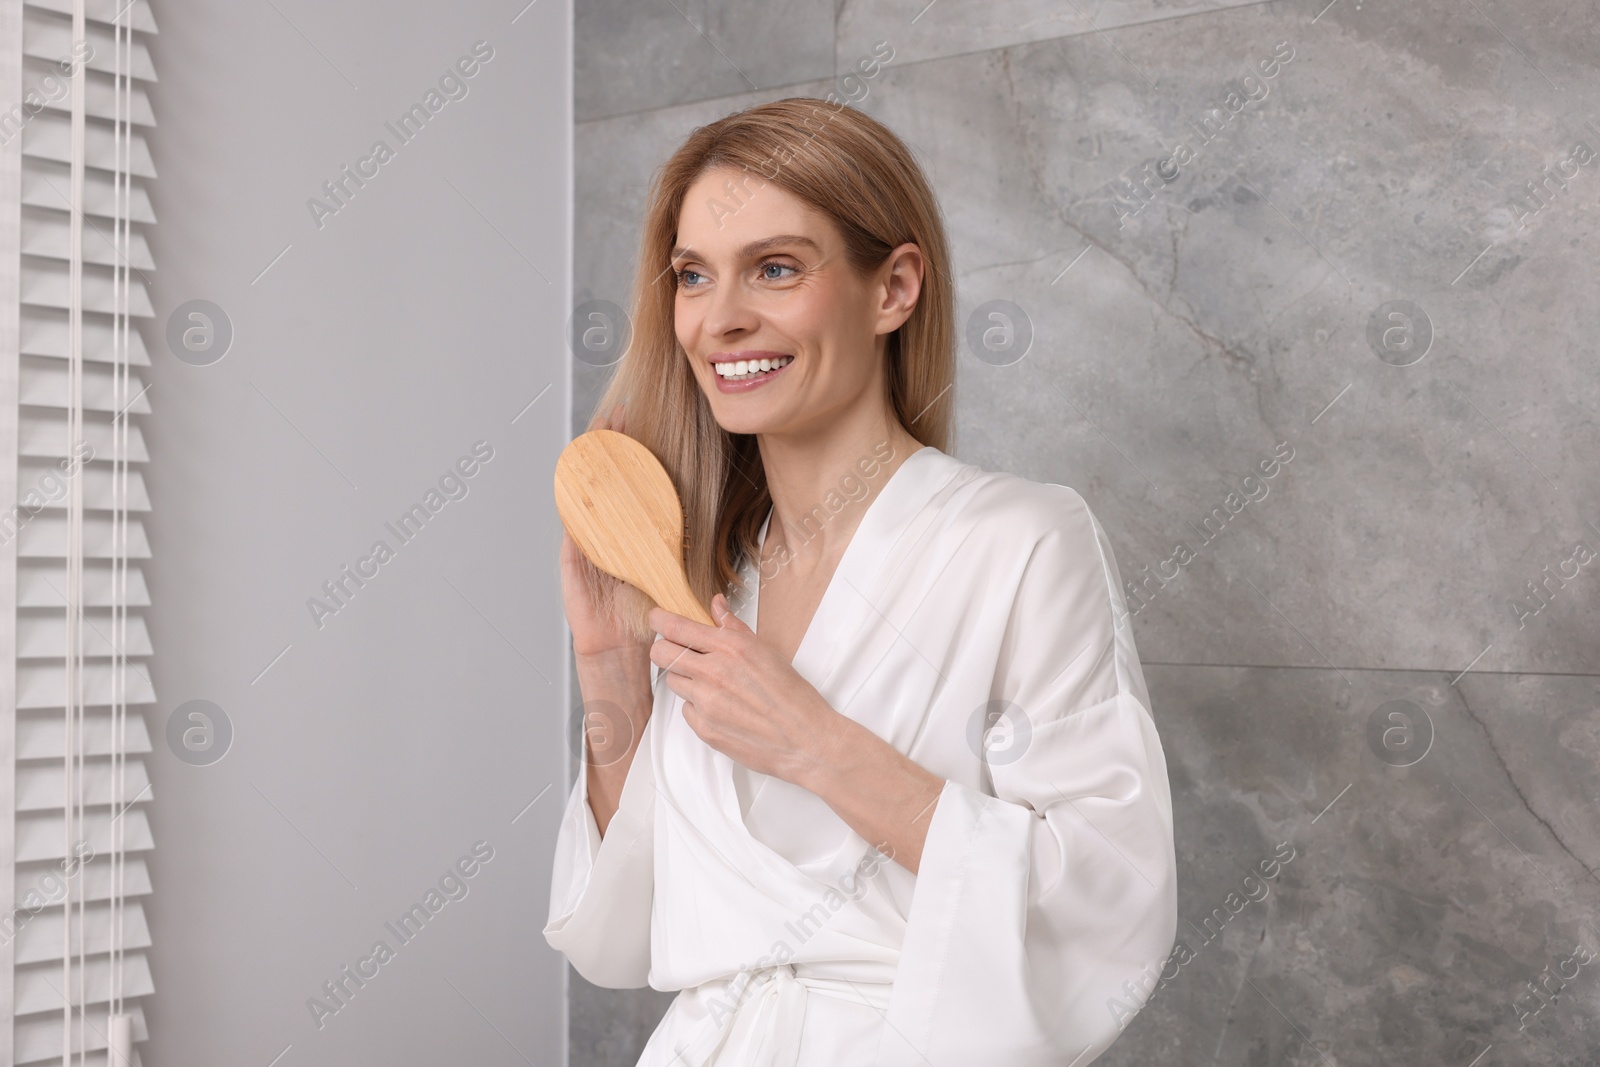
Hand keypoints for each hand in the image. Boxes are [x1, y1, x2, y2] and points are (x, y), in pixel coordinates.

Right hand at [561, 403, 651, 660]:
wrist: (622, 651)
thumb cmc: (644, 617)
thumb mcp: (667, 574)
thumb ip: (675, 550)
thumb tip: (699, 525)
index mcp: (628, 532)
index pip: (628, 482)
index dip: (630, 451)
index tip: (635, 420)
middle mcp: (605, 533)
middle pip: (603, 479)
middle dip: (607, 445)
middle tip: (615, 414)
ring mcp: (587, 546)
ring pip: (584, 496)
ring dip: (587, 466)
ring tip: (593, 436)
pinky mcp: (574, 564)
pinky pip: (572, 530)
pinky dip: (572, 508)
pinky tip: (573, 484)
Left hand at [648, 593, 843, 785]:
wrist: (805, 740)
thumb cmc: (792, 696)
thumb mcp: (766, 651)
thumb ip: (733, 628)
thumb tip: (715, 605)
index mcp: (730, 647)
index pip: (676, 627)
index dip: (659, 621)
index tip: (656, 619)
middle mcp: (713, 672)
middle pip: (660, 654)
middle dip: (665, 650)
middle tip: (679, 652)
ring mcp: (705, 702)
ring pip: (673, 682)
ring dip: (686, 680)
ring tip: (715, 685)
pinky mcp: (704, 728)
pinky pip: (687, 710)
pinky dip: (698, 707)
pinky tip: (723, 709)